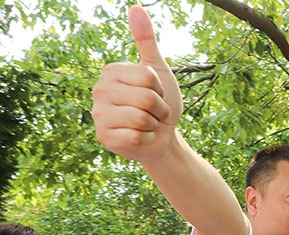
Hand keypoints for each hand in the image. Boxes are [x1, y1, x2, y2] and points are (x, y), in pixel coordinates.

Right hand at [92, 5, 182, 162]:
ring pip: (141, 118)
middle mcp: (99, 91)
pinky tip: (140, 138)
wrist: (162, 137)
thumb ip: (146, 41)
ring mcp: (98, 115)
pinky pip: (136, 137)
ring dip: (153, 124)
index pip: (148, 77)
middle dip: (158, 109)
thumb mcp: (158, 71)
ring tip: (147, 124)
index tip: (155, 94)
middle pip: (146, 98)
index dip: (160, 89)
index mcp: (111, 72)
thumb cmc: (160, 104)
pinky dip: (147, 139)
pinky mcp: (103, 137)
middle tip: (153, 112)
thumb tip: (135, 8)